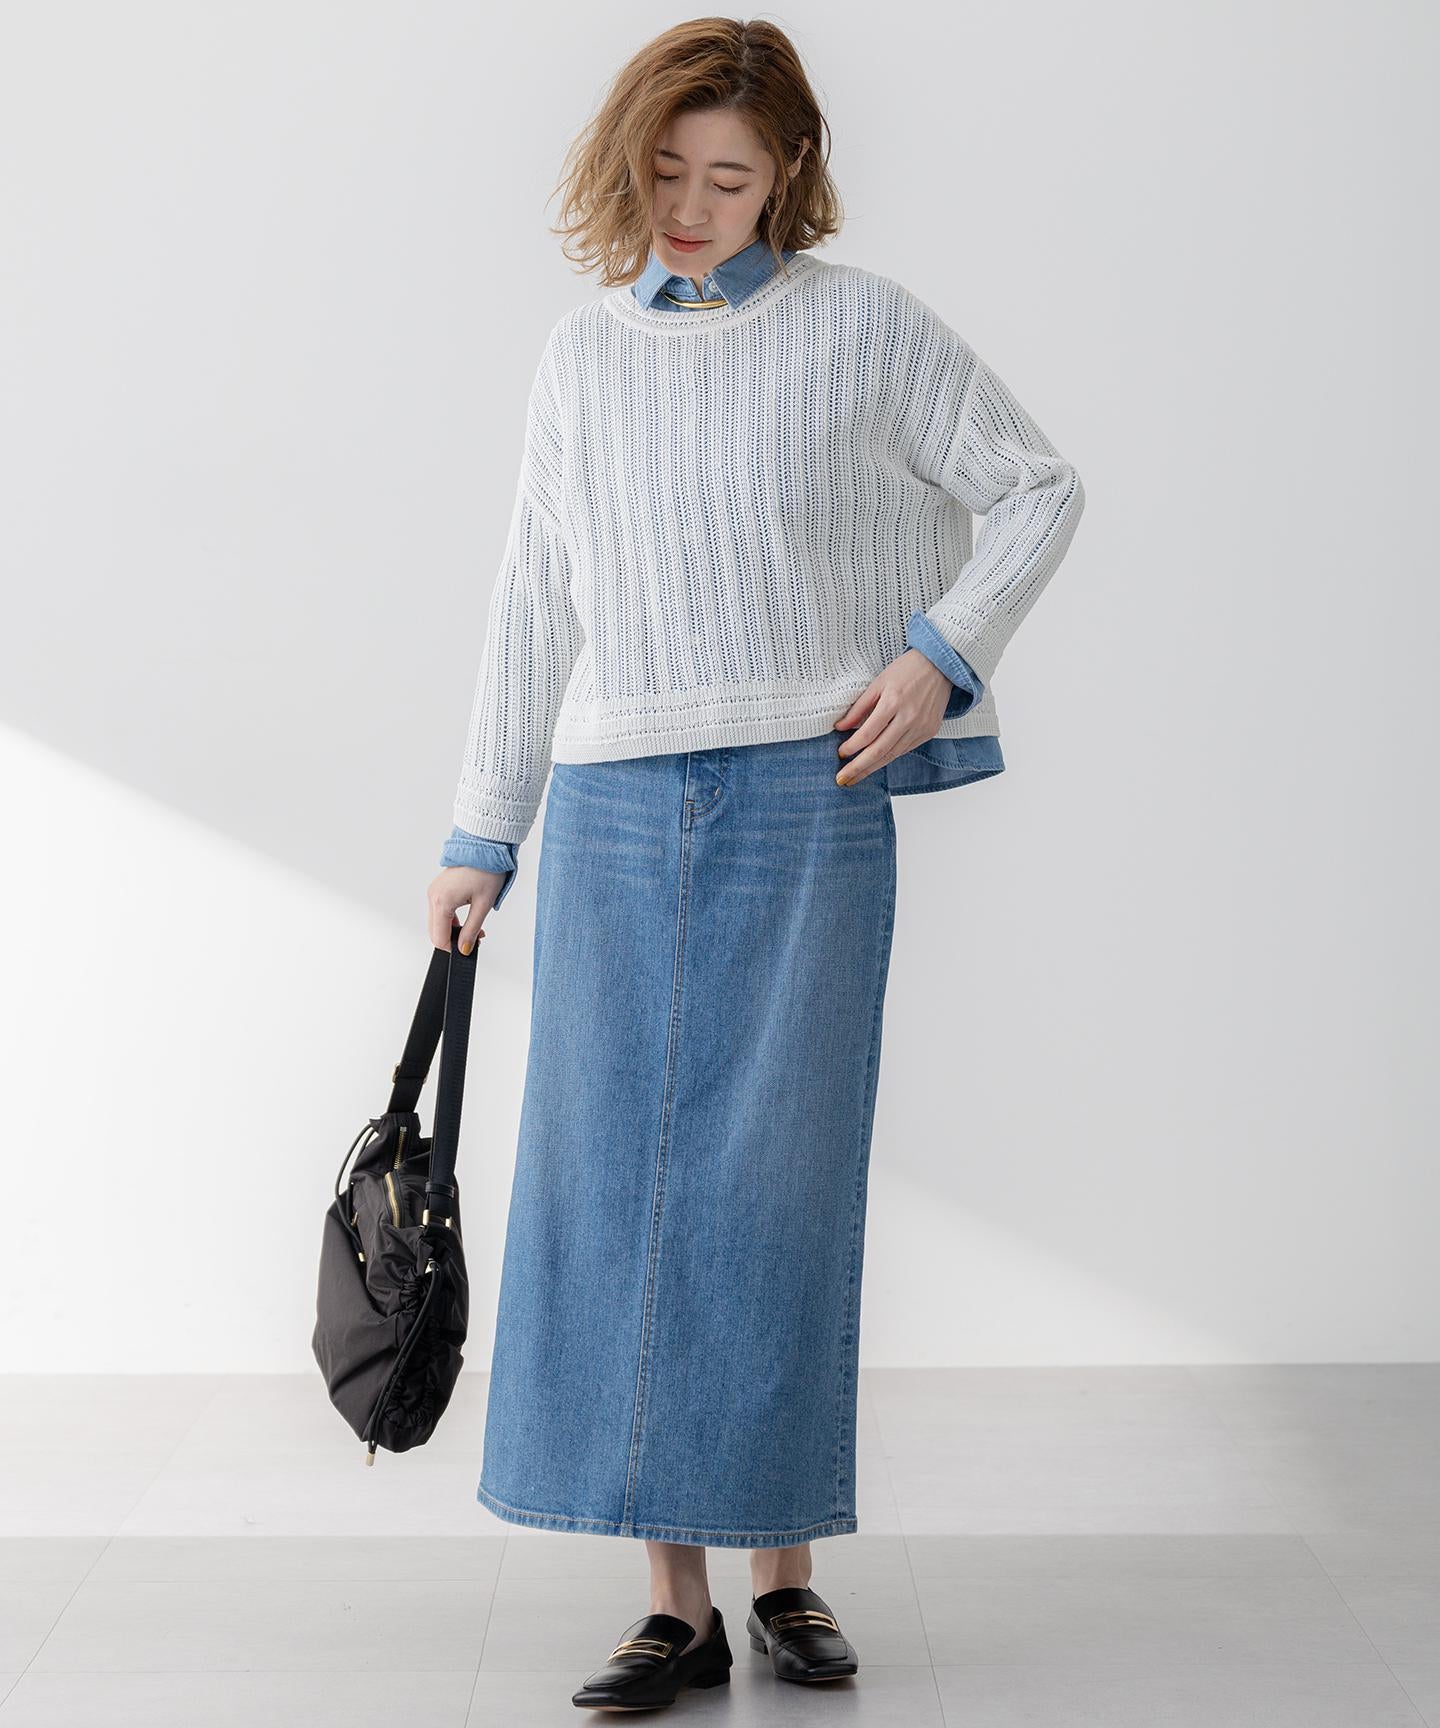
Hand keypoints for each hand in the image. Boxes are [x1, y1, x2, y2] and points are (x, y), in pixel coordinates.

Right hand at [427, 866, 503, 955]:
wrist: (485, 847)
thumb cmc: (487, 870)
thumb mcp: (483, 905)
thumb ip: (472, 930)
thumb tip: (464, 948)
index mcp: (441, 901)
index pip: (439, 937)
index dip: (452, 949)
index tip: (466, 951)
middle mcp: (433, 896)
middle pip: (435, 931)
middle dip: (452, 940)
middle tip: (475, 940)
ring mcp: (434, 891)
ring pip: (437, 922)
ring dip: (452, 930)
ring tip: (475, 930)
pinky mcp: (438, 888)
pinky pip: (439, 911)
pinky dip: (450, 919)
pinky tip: (466, 921)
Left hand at [832, 649, 952, 783]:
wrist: (941, 666)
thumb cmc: (907, 670)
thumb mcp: (878, 682)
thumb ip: (859, 707)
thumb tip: (840, 727)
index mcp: (893, 702)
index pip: (867, 733)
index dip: (852, 747)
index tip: (840, 754)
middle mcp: (909, 718)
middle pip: (880, 750)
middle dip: (859, 767)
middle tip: (842, 779)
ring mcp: (921, 727)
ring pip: (893, 754)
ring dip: (872, 768)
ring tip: (855, 777)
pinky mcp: (930, 732)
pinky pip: (905, 749)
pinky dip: (889, 757)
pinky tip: (876, 763)